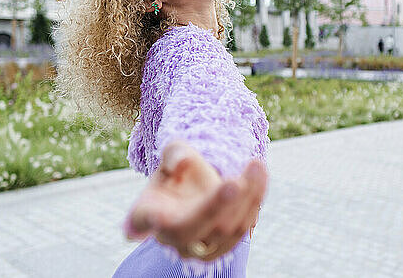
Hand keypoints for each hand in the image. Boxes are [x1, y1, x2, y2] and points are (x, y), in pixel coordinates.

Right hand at [123, 140, 267, 261]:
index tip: (157, 216)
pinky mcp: (222, 248)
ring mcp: (196, 248)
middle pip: (191, 228)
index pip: (143, 219)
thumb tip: (184, 162)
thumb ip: (175, 153)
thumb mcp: (174, 153)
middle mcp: (169, 236)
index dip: (149, 221)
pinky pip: (242, 229)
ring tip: (256, 166)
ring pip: (224, 230)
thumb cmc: (181, 171)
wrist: (197, 190)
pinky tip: (259, 174)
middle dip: (216, 205)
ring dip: (245, 197)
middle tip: (234, 182)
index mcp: (146, 211)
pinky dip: (254, 201)